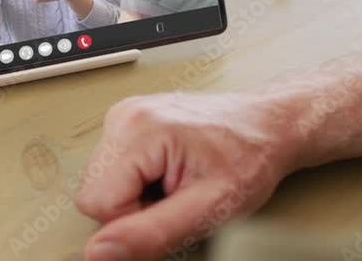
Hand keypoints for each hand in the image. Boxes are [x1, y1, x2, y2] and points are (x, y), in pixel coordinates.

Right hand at [76, 92, 303, 260]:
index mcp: (138, 129)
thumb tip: (99, 252)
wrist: (268, 126)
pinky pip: (113, 170)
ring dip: (137, 195)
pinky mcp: (129, 122)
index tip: (174, 207)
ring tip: (177, 182)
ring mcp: (125, 115)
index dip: (135, 221)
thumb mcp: (209, 208)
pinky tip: (170, 172)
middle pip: (94, 192)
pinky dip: (139, 181)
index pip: (97, 204)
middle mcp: (125, 115)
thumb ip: (151, 233)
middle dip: (134, 207)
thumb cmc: (249, 157)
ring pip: (101, 184)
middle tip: (178, 195)